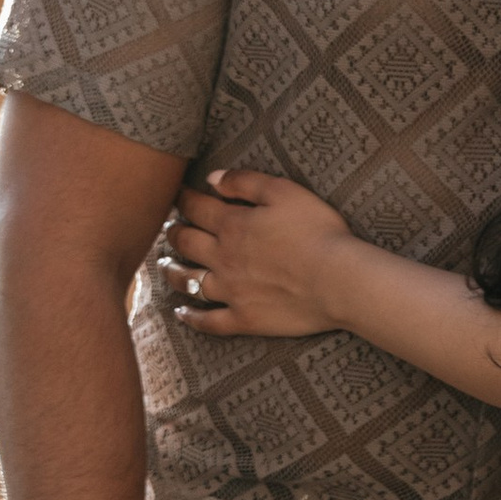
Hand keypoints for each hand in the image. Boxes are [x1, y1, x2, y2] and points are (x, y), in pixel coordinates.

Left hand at [164, 167, 357, 338]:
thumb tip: (211, 178)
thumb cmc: (317, 230)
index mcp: (233, 225)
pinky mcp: (243, 318)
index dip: (183, 200)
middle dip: (172, 233)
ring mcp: (231, 291)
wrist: (336, 279)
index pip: (197, 208)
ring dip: (172, 271)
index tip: (175, 196)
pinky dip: (191, 317)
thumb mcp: (284, 191)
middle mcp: (223, 258)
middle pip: (186, 243)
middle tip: (167, 228)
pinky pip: (208, 321)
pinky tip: (181, 312)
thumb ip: (245, 182)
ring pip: (188, 281)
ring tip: (164, 265)